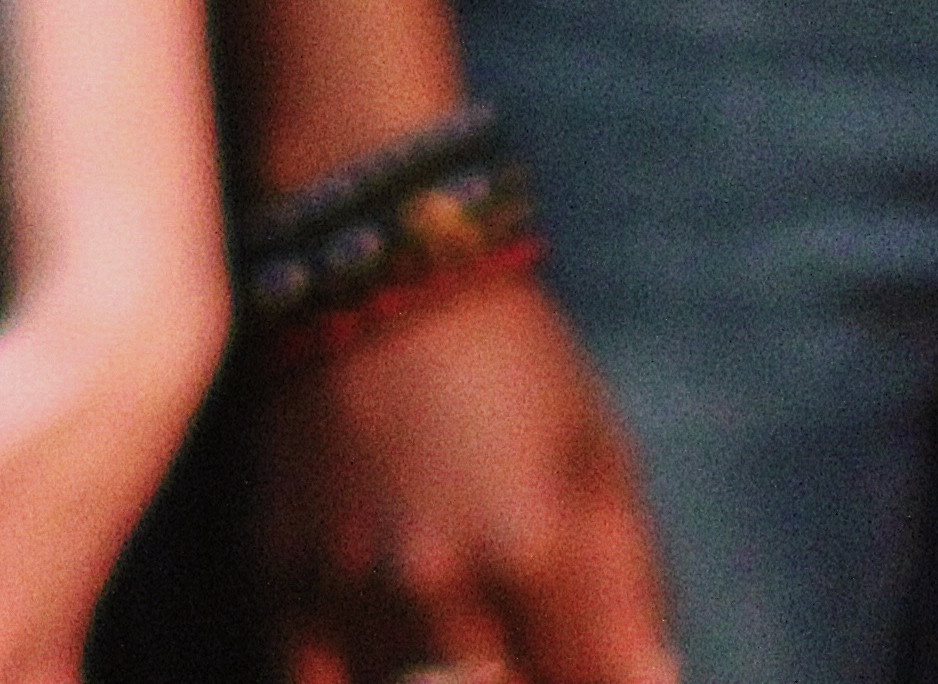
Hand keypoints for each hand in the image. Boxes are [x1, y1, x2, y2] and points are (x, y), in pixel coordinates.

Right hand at [261, 282, 684, 683]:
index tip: (617, 677)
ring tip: (487, 655)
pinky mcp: (280, 592)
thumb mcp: (602, 459)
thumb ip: (630, 586)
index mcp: (535, 548)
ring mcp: (350, 596)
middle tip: (549, 657)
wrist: (384, 293)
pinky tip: (404, 667)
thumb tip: (656, 681)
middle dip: (540, 683)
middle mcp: (438, 587)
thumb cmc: (520, 371)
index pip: (591, 683)